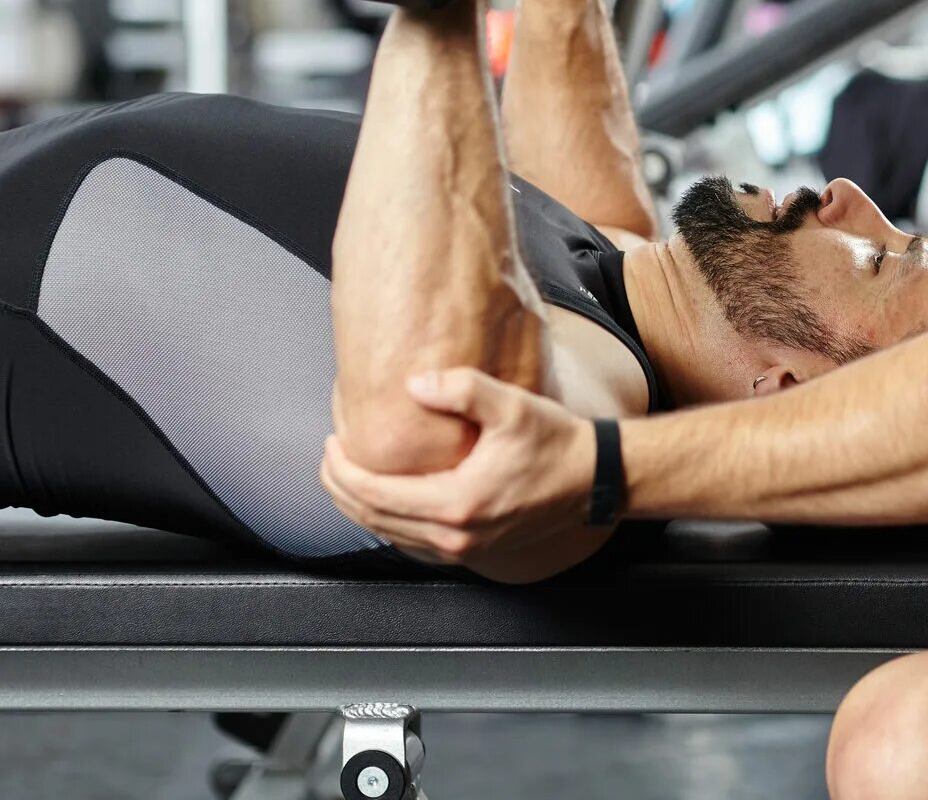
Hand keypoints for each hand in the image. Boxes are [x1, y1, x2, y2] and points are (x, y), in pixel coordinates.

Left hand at [319, 367, 595, 566]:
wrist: (594, 478)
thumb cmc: (557, 444)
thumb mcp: (511, 406)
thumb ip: (462, 389)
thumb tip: (415, 384)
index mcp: (458, 503)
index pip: (375, 493)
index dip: (343, 470)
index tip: (331, 444)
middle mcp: (456, 536)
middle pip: (373, 520)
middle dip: (341, 489)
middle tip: (328, 460)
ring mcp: (464, 549)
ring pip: (390, 535)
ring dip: (361, 507)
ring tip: (347, 477)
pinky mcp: (473, 549)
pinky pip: (413, 542)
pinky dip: (388, 521)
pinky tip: (386, 500)